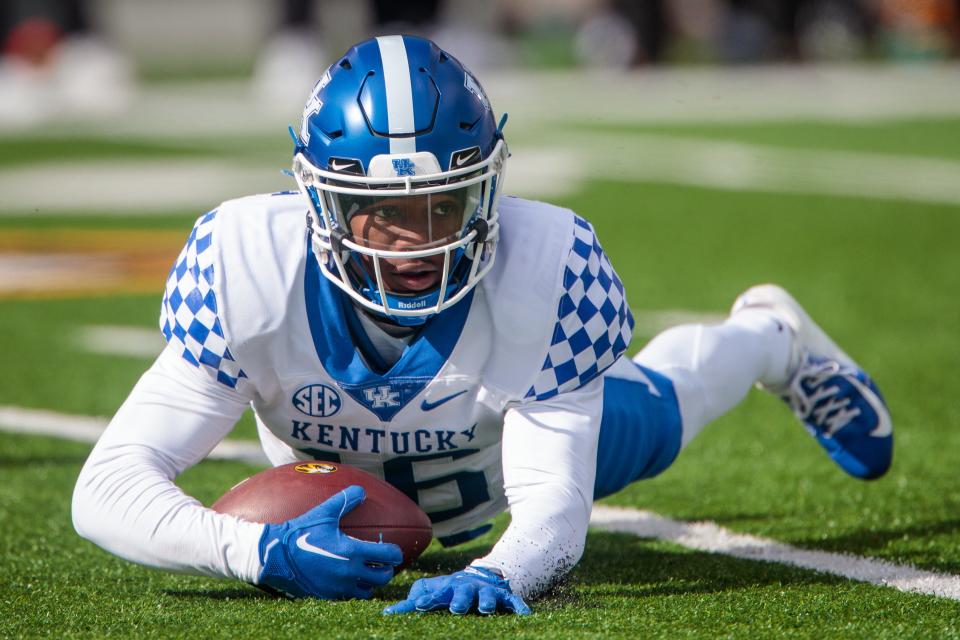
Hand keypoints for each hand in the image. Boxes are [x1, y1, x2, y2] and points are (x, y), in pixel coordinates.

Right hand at [257, 485, 402, 599]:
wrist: (277, 555)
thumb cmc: (301, 532)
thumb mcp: (324, 513)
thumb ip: (345, 500)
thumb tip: (361, 490)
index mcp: (353, 551)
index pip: (388, 555)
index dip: (396, 553)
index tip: (395, 551)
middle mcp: (350, 572)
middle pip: (382, 577)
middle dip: (387, 569)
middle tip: (383, 563)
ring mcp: (339, 586)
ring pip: (368, 590)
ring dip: (371, 582)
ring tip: (367, 572)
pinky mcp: (329, 595)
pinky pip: (350, 596)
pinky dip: (354, 589)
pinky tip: (349, 579)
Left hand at [383, 566, 530, 614]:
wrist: (484, 575)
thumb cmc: (453, 588)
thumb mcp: (435, 590)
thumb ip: (415, 599)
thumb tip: (389, 612)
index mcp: (449, 587)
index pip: (436, 592)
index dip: (428, 598)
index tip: (420, 605)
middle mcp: (468, 587)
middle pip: (463, 592)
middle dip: (460, 600)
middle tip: (456, 608)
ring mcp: (487, 590)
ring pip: (488, 595)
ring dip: (487, 601)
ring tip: (485, 609)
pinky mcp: (505, 596)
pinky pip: (513, 601)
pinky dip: (519, 606)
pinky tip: (524, 615)